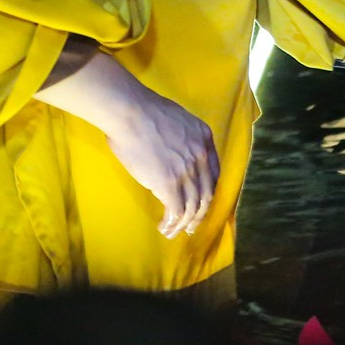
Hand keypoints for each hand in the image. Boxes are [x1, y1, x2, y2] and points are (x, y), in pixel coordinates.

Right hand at [34, 52, 216, 237]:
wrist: (130, 112)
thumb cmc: (143, 111)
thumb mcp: (177, 120)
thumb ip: (182, 139)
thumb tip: (173, 155)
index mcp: (204, 138)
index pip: (214, 173)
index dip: (207, 192)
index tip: (200, 202)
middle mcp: (201, 156)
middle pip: (207, 194)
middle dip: (200, 214)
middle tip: (191, 226)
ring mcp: (187, 171)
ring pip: (193, 207)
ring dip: (185, 224)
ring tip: (175, 232)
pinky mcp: (169, 183)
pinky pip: (176, 211)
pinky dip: (172, 224)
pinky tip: (164, 228)